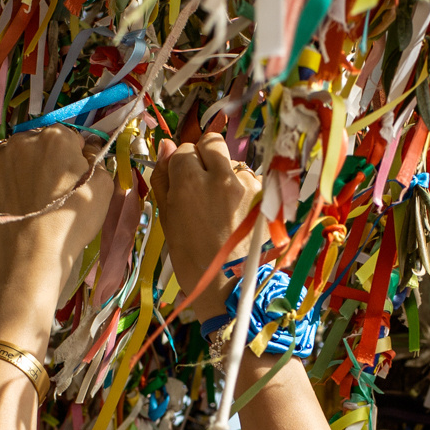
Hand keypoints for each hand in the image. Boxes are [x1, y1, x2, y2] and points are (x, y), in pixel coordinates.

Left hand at [0, 129, 112, 334]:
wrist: (33, 254)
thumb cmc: (71, 222)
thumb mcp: (103, 188)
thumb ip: (97, 160)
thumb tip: (87, 150)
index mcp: (57, 137)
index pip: (69, 137)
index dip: (74, 157)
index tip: (75, 178)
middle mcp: (24, 139)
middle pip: (39, 141)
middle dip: (46, 158)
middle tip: (52, 190)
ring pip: (11, 149)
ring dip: (19, 162)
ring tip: (25, 192)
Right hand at [150, 131, 261, 319]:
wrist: (228, 287)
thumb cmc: (190, 257)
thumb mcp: (167, 219)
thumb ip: (164, 178)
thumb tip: (165, 146)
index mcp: (190, 180)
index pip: (184, 149)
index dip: (181, 164)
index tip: (182, 182)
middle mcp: (221, 175)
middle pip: (212, 143)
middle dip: (205, 155)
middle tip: (202, 182)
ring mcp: (247, 184)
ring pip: (233, 162)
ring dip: (226, 175)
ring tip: (222, 207)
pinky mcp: (265, 195)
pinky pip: (250, 180)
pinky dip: (243, 191)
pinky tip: (237, 215)